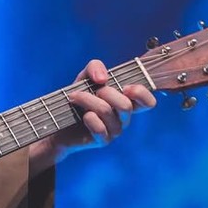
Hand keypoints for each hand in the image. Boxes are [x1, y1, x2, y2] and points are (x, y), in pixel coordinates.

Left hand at [30, 59, 156, 170]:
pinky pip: (100, 128)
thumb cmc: (78, 95)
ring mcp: (115, 130)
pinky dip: (88, 118)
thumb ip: (95, 67)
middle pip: (125, 105)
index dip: (141, 93)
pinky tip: (82, 116)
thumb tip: (103, 79)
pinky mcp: (103, 140)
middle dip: (105, 93)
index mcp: (126, 100)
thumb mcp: (85, 76)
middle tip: (92, 90)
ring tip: (74, 97)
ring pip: (107, 112)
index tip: (125, 87)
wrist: (58, 118)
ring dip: (87, 100)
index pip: (148, 102)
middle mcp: (124, 117)